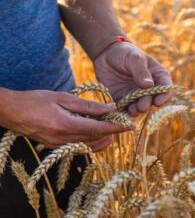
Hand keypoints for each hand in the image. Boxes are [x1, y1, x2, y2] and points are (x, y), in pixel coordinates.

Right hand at [0, 89, 133, 150]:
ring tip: (113, 128)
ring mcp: (59, 146)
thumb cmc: (36, 100)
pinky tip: (97, 133)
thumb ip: (88, 106)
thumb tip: (110, 108)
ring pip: (89, 145)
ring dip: (103, 138)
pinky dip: (92, 141)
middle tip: (124, 124)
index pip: (99, 129)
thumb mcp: (63, 98)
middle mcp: (64, 140)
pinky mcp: (56, 148)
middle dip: (112, 133)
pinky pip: (80, 146)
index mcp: (66, 125)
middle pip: (96, 139)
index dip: (116, 128)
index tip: (130, 125)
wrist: (12, 112)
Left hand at [93, 42, 172, 116]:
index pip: (165, 88)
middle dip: (147, 104)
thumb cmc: (125, 52)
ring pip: (140, 107)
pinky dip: (124, 113)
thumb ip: (140, 70)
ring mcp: (137, 96)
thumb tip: (148, 85)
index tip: (158, 102)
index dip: (164, 96)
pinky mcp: (123, 101)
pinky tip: (120, 113)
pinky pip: (125, 109)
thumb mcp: (134, 58)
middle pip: (152, 100)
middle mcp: (149, 89)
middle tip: (141, 107)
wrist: (106, 55)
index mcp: (158, 76)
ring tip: (132, 110)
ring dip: (137, 110)